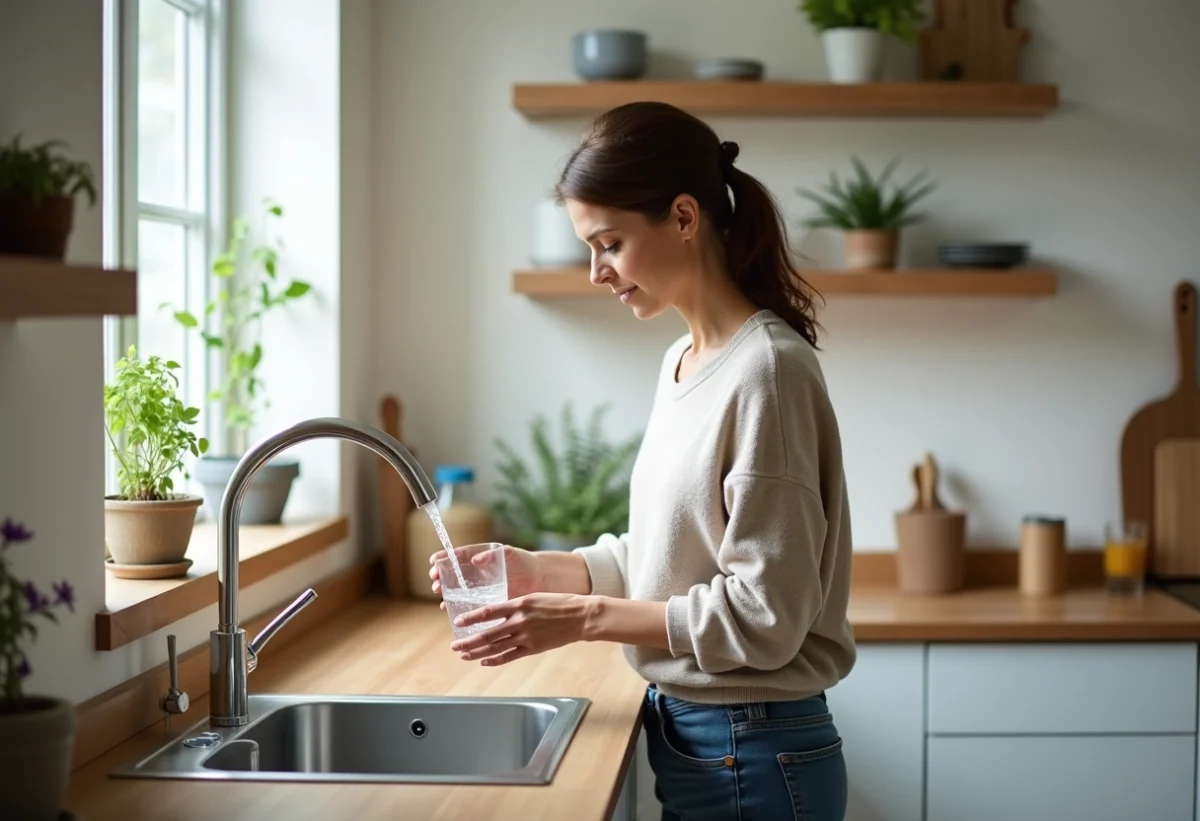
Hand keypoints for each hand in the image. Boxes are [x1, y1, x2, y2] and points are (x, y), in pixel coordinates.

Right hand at [429, 544, 541, 606]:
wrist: (540, 580)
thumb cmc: (525, 562)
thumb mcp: (511, 554)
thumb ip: (494, 555)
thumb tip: (475, 559)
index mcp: (481, 557)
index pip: (459, 556)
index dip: (445, 558)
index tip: (433, 561)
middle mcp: (477, 573)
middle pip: (454, 574)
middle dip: (441, 577)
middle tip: (434, 581)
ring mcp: (480, 587)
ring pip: (457, 589)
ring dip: (445, 592)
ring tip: (438, 595)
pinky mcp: (486, 601)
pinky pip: (467, 604)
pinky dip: (456, 606)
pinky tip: (448, 608)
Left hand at [450, 593, 591, 665]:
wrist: (581, 616)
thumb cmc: (560, 603)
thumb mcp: (534, 597)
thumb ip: (516, 605)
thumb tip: (497, 612)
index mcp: (519, 604)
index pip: (488, 612)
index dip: (471, 618)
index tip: (457, 622)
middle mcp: (520, 621)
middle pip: (488, 634)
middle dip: (468, 642)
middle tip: (454, 646)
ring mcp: (526, 636)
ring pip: (495, 648)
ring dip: (477, 653)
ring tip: (464, 656)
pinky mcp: (533, 648)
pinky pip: (510, 656)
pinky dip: (495, 660)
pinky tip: (484, 662)